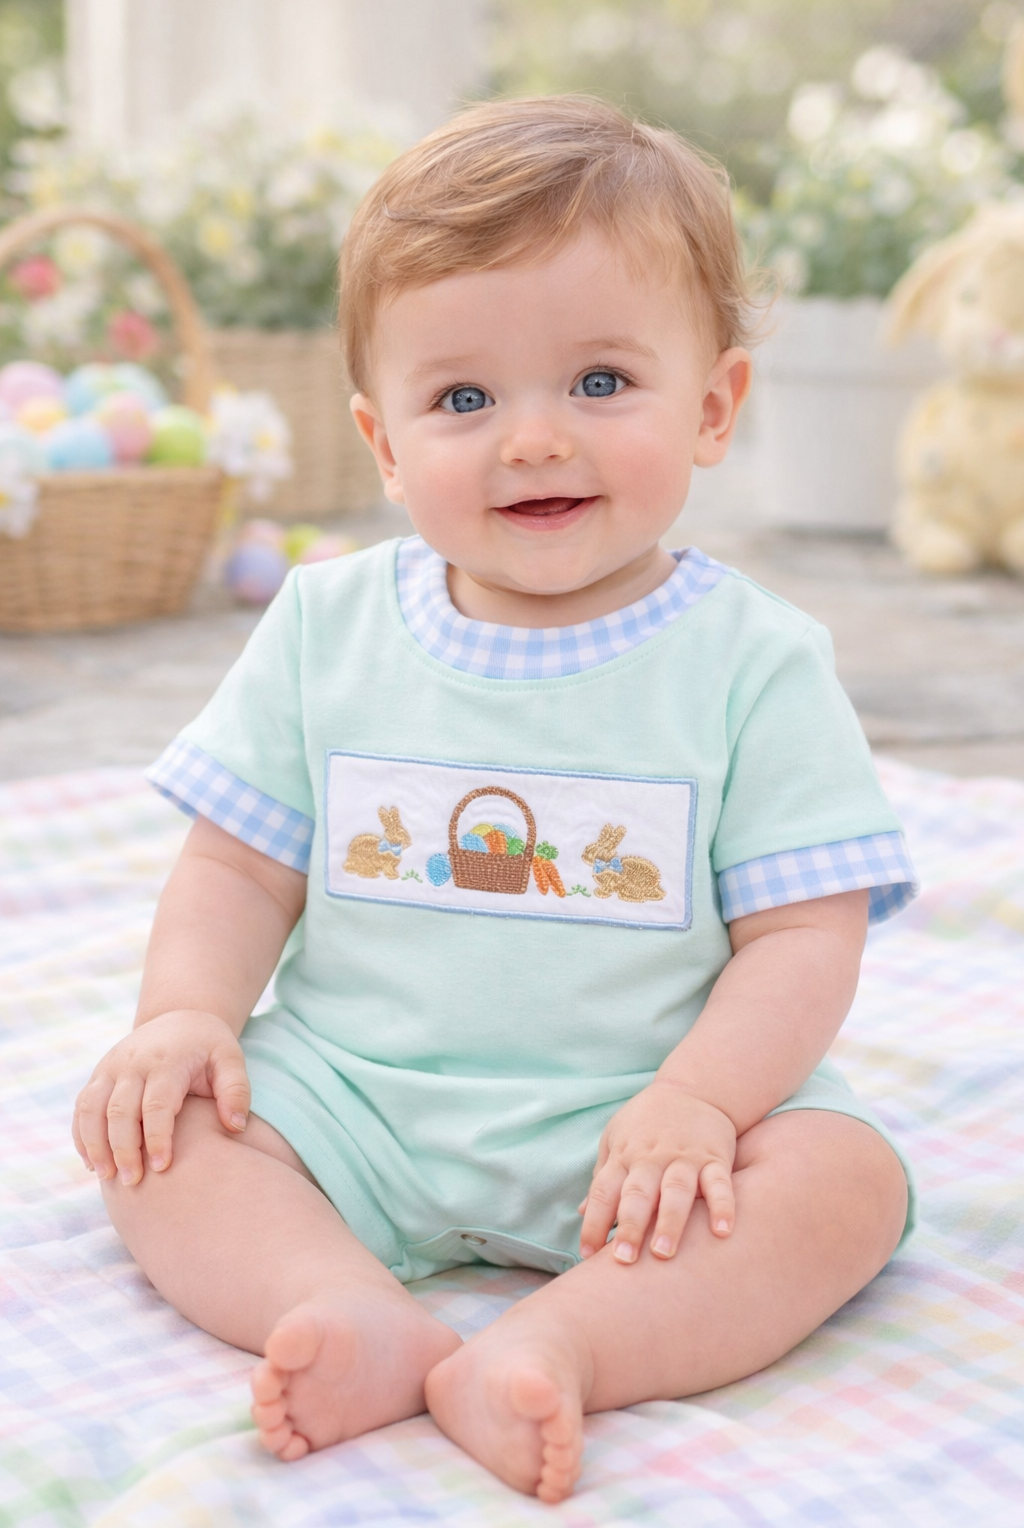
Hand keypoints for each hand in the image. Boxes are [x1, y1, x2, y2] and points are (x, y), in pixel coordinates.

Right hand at [72, 1010, 249, 1186]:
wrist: (179, 1017)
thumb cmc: (208, 1046)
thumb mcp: (231, 1059)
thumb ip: (236, 1091)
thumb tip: (235, 1127)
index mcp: (167, 1061)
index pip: (156, 1104)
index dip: (156, 1137)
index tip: (162, 1167)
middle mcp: (132, 1063)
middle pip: (119, 1110)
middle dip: (123, 1149)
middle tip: (132, 1181)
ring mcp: (111, 1068)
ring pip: (91, 1108)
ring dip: (95, 1144)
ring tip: (107, 1176)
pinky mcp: (99, 1075)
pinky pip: (82, 1107)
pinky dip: (82, 1135)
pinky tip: (93, 1163)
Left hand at [579, 1081, 736, 1263]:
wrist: (695, 1087)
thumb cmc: (648, 1121)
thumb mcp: (617, 1139)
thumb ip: (603, 1177)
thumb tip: (582, 1213)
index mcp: (624, 1156)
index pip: (603, 1191)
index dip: (594, 1222)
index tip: (587, 1254)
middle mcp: (652, 1158)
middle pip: (638, 1193)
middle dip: (630, 1226)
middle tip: (624, 1260)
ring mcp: (685, 1157)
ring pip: (676, 1190)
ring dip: (670, 1221)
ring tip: (665, 1252)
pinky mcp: (715, 1157)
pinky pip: (720, 1183)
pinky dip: (723, 1206)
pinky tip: (722, 1231)